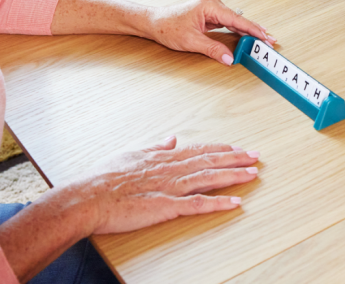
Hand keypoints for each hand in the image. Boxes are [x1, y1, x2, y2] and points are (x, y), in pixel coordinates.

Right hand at [66, 136, 259, 234]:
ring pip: (209, 178)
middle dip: (236, 158)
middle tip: (256, 156)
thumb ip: (154, 147)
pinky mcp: (166, 206)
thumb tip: (171, 138)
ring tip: (253, 174)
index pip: (199, 150)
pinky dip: (218, 203)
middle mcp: (171, 169)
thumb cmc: (103, 179)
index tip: (238, 148)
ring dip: (233, 176)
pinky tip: (235, 202)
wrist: (88, 197)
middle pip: (210, 161)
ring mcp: (170, 187)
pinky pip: (198, 204)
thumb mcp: (131, 154)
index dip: (221, 149)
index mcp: (163, 157)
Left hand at [149, 0, 277, 64]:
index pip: (238, 20)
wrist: (154, 22)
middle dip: (254, 31)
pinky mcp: (210, 14)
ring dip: (247, 31)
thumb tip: (229, 58)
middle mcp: (213, 3)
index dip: (253, 30)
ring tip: (262, 40)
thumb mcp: (191, 41)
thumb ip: (212, 49)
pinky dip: (238, 30)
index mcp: (211, 5)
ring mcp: (212, 8)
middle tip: (269, 41)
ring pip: (235, 21)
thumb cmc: (168, 27)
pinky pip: (228, 22)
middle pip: (239, 19)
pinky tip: (246, 37)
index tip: (265, 37)